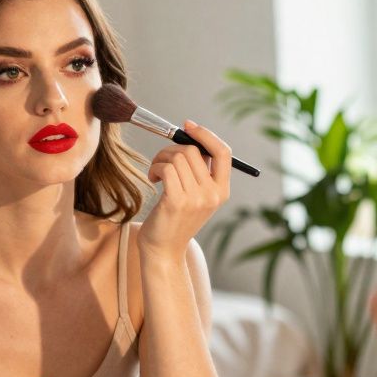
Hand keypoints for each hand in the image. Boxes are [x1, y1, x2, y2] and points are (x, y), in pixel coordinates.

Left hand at [139, 121, 231, 262]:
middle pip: (194, 151)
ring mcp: (196, 199)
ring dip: (161, 159)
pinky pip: (166, 168)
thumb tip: (190, 136)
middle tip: (161, 161)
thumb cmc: (175, 220)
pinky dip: (155, 168)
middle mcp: (213, 195)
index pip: (223, 153)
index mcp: (222, 191)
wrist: (164, 251)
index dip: (206, 135)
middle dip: (172, 149)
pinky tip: (152, 179)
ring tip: (155, 173)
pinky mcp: (177, 201)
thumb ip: (199, 171)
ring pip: (178, 157)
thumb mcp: (196, 196)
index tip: (188, 126)